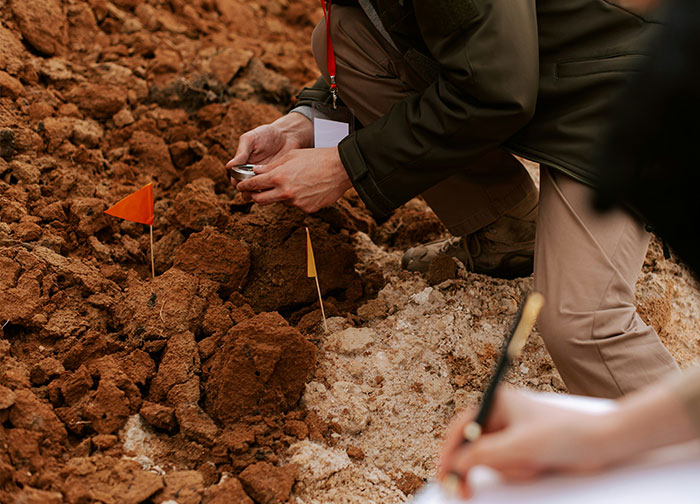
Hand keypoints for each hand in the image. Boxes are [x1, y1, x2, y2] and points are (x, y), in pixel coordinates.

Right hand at [226, 113, 313, 186]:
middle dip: (246, 191)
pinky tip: (274, 186)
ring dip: (258, 194)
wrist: (287, 135)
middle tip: (252, 188)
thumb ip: (241, 152)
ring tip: (263, 188)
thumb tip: (228, 166)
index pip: (235, 179)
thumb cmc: (266, 134)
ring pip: (257, 193)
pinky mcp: (276, 180)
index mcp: (242, 165)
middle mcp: (252, 174)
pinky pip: (271, 191)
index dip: (237, 182)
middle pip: (245, 190)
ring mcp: (264, 178)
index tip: (241, 181)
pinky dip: (270, 191)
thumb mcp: (251, 140)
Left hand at [235, 147, 351, 212]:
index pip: (253, 185)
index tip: (241, 186)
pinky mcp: (307, 209)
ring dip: (279, 195)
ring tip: (292, 183)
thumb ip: (272, 166)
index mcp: (278, 177)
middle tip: (254, 192)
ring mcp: (296, 203)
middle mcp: (285, 192)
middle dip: (254, 196)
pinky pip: (295, 205)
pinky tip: (305, 188)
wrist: (340, 168)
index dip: (244, 186)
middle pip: (260, 200)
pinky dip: (296, 198)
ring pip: (279, 202)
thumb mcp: (291, 157)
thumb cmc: (316, 158)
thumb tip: (257, 171)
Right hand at [438, 389, 611, 498]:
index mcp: (496, 401)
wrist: (602, 444)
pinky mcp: (524, 448)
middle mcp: (501, 414)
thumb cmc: (565, 435)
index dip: (448, 453)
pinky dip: (517, 472)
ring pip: (490, 460)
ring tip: (531, 466)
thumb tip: (454, 464)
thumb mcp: (519, 447)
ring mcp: (512, 432)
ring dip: (507, 469)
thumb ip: (482, 455)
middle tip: (464, 492)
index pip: (461, 428)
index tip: (444, 475)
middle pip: (472, 445)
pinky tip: (536, 467)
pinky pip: (507, 466)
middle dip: (478, 466)